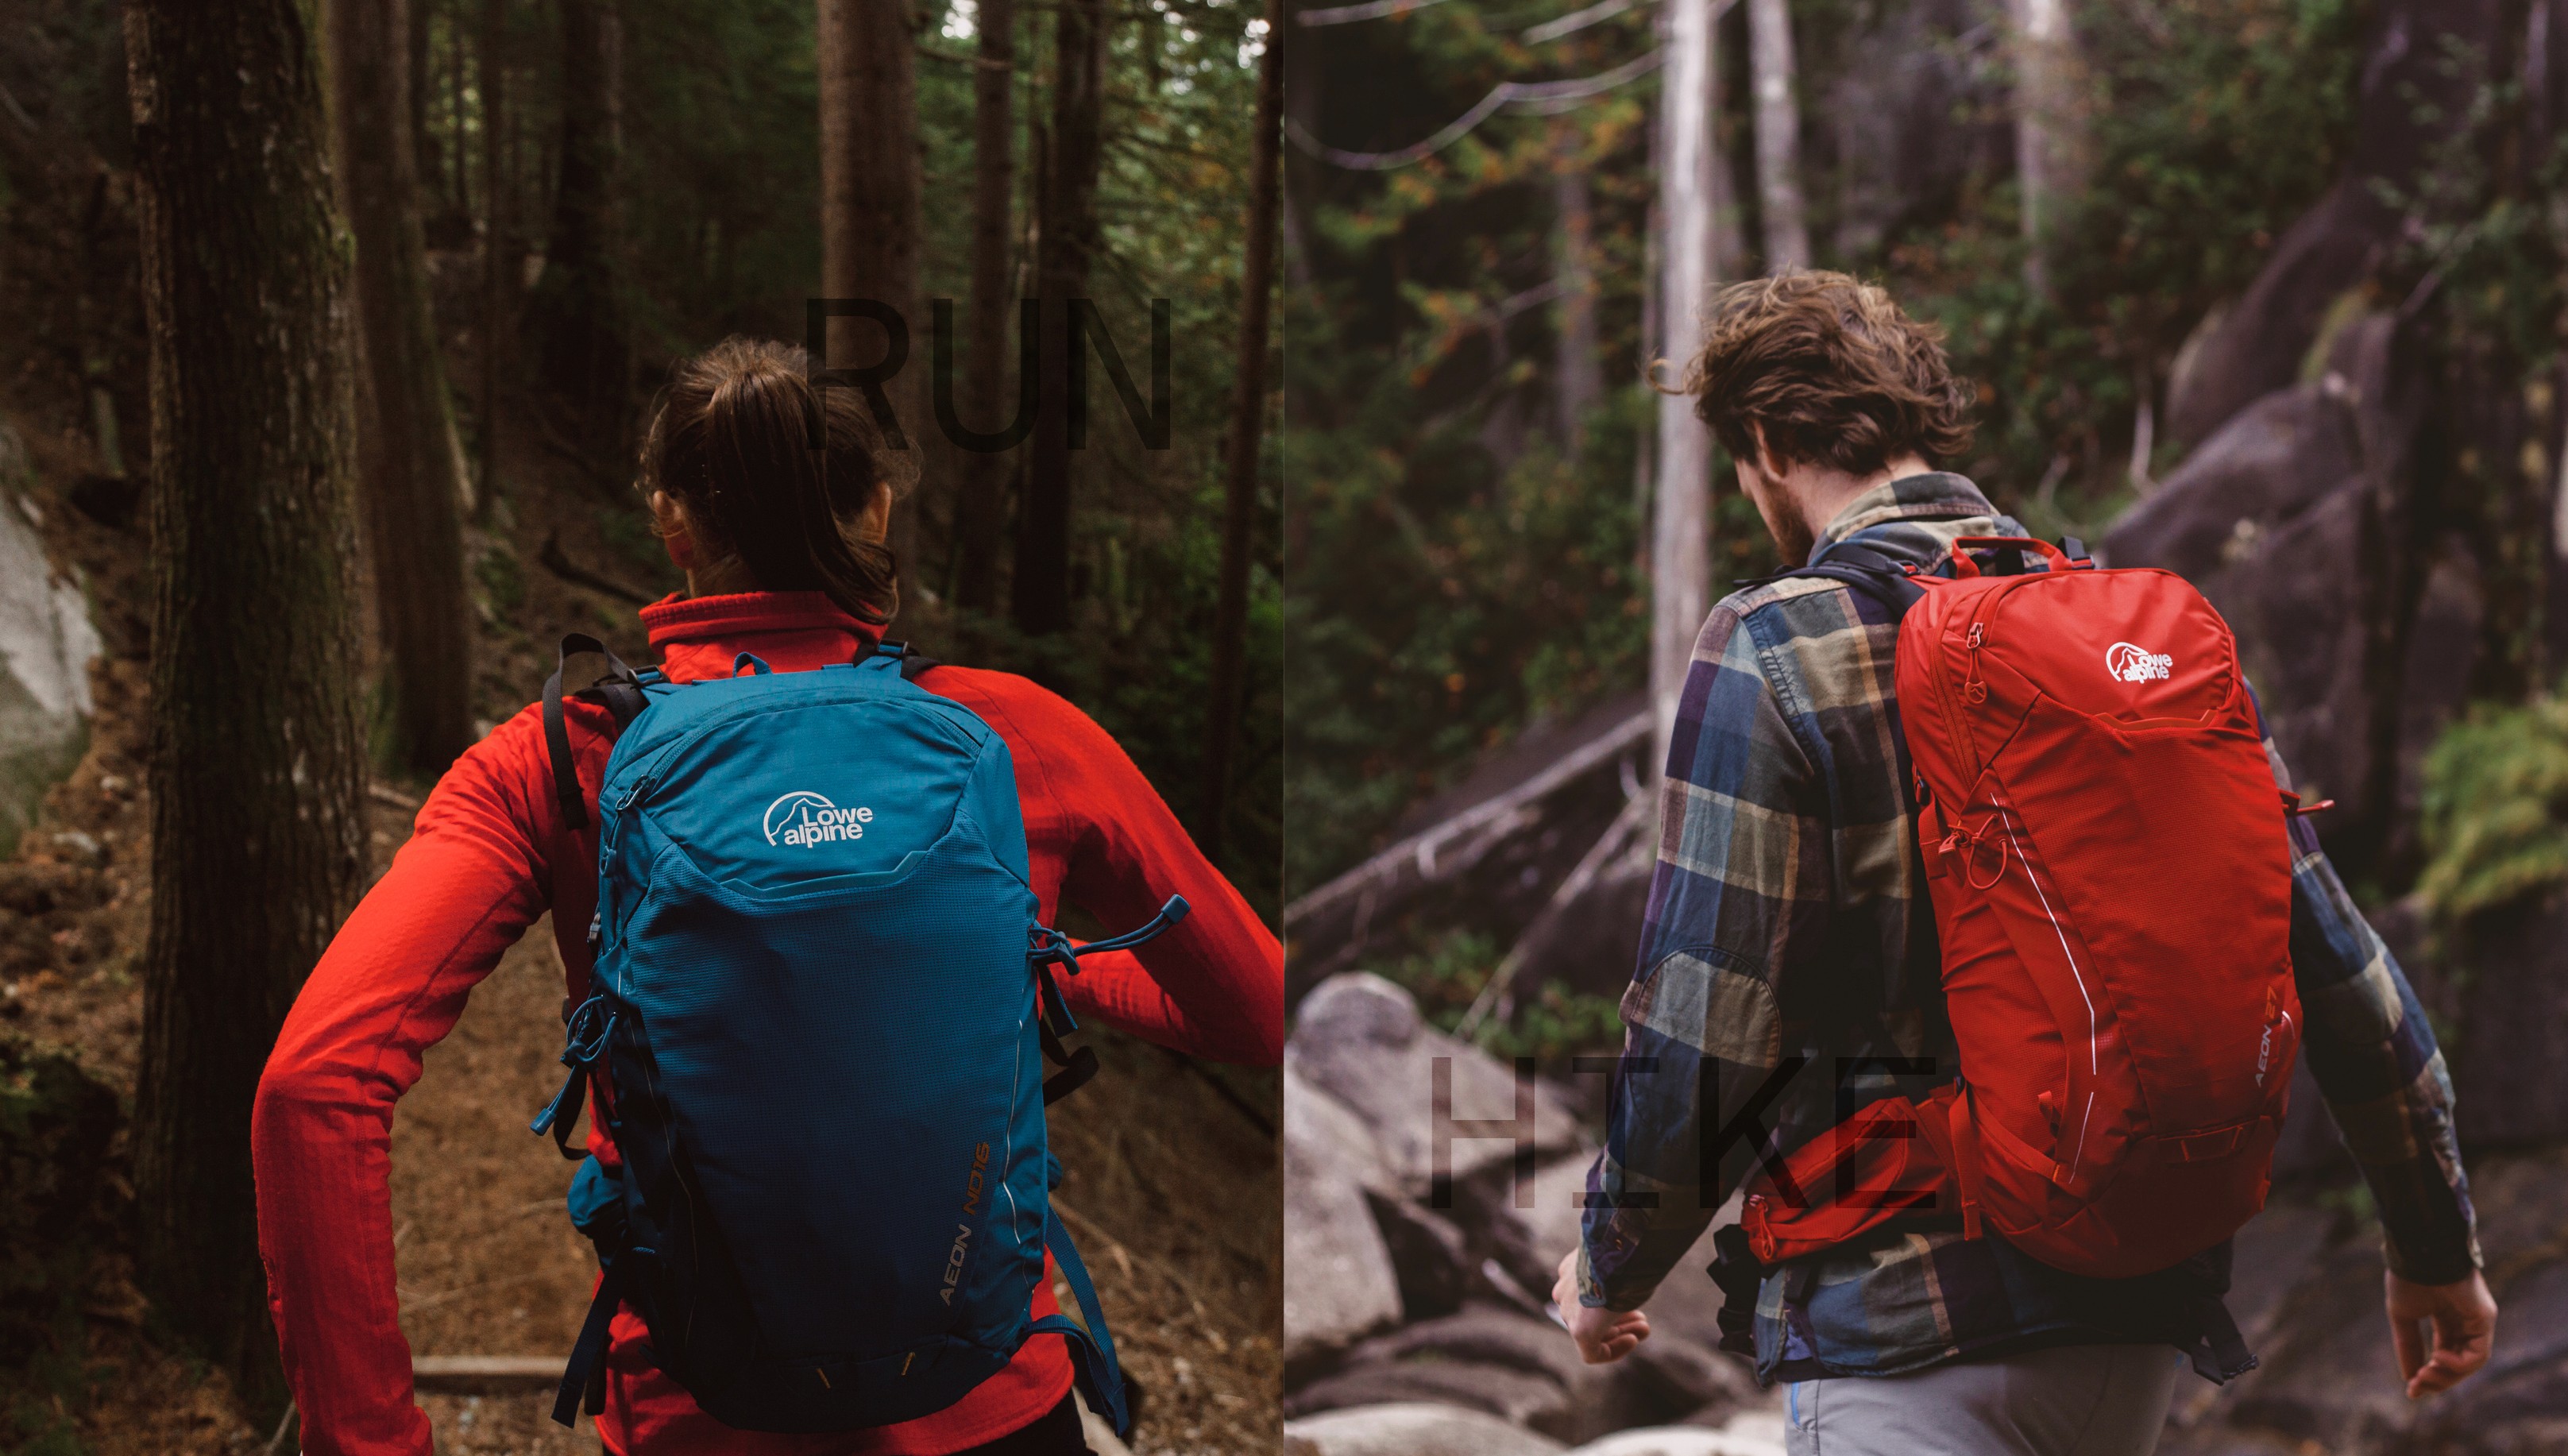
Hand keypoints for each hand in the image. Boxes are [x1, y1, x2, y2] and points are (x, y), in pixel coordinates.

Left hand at [1553, 1248, 1649, 1364]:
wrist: (1618, 1253)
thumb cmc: (1626, 1251)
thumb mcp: (1620, 1257)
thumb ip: (1619, 1270)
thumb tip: (1635, 1269)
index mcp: (1572, 1269)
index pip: (1588, 1293)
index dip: (1613, 1301)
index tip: (1633, 1302)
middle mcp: (1566, 1289)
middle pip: (1589, 1314)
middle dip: (1619, 1319)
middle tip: (1642, 1320)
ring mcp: (1569, 1310)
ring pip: (1591, 1332)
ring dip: (1620, 1333)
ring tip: (1643, 1329)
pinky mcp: (1579, 1330)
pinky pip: (1591, 1352)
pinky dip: (1614, 1351)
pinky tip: (1633, 1340)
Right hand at [2386, 1268, 2495, 1399]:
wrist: (2418, 1253)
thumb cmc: (2408, 1278)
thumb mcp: (2402, 1317)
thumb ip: (2408, 1346)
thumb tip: (2409, 1378)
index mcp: (2446, 1317)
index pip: (2443, 1352)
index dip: (2428, 1372)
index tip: (2411, 1389)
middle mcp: (2465, 1321)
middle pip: (2458, 1361)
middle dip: (2438, 1379)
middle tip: (2418, 1386)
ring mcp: (2477, 1320)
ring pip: (2470, 1362)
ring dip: (2448, 1375)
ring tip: (2426, 1374)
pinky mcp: (2485, 1318)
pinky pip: (2479, 1353)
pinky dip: (2460, 1363)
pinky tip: (2439, 1358)